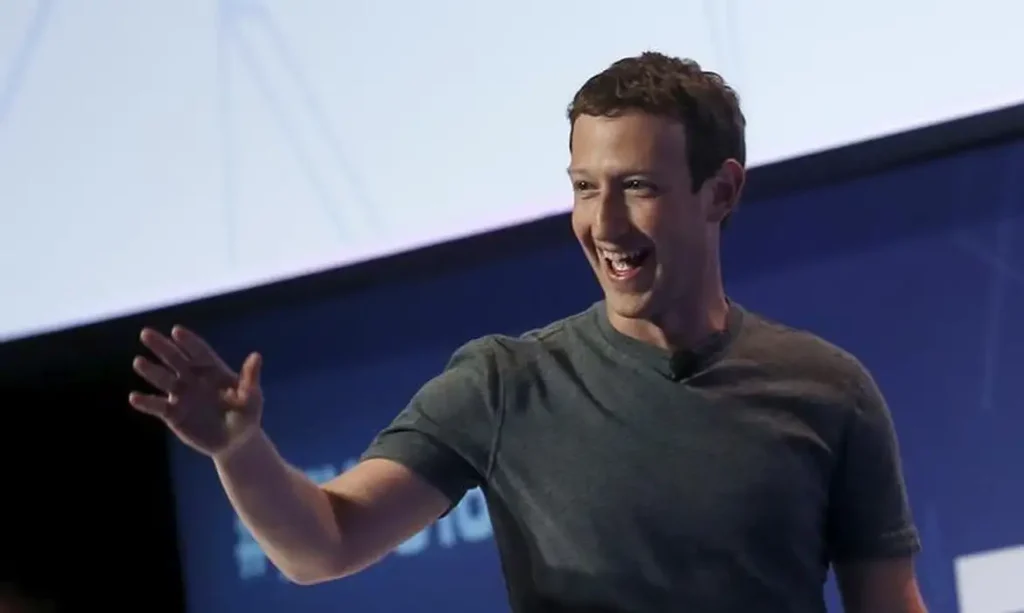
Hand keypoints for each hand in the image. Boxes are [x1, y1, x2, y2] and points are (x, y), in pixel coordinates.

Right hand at [130, 325, 262, 458]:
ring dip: (151, 371)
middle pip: (176, 359)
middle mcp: (193, 378)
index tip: (177, 331)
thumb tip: (256, 356)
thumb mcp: (252, 398)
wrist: (235, 442)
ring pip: (164, 379)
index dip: (188, 342)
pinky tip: (134, 397)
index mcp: (213, 370)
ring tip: (139, 362)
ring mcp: (181, 395)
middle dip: (162, 347)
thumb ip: (250, 379)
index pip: (199, 352)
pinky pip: (157, 406)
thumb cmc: (246, 416)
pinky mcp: (173, 414)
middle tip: (146, 333)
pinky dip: (146, 402)